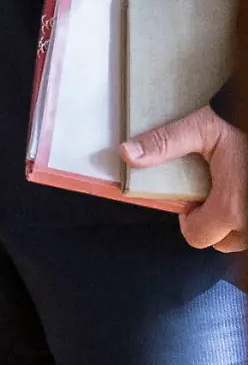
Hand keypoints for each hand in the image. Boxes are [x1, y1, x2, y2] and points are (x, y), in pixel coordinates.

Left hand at [122, 104, 247, 250]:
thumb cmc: (239, 123)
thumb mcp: (199, 128)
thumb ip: (164, 143)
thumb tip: (128, 154)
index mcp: (230, 207)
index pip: (197, 237)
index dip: (187, 219)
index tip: (190, 198)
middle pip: (219, 241)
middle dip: (209, 221)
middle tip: (210, 191)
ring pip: (238, 237)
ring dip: (230, 221)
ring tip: (227, 189)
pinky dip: (243, 214)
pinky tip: (241, 189)